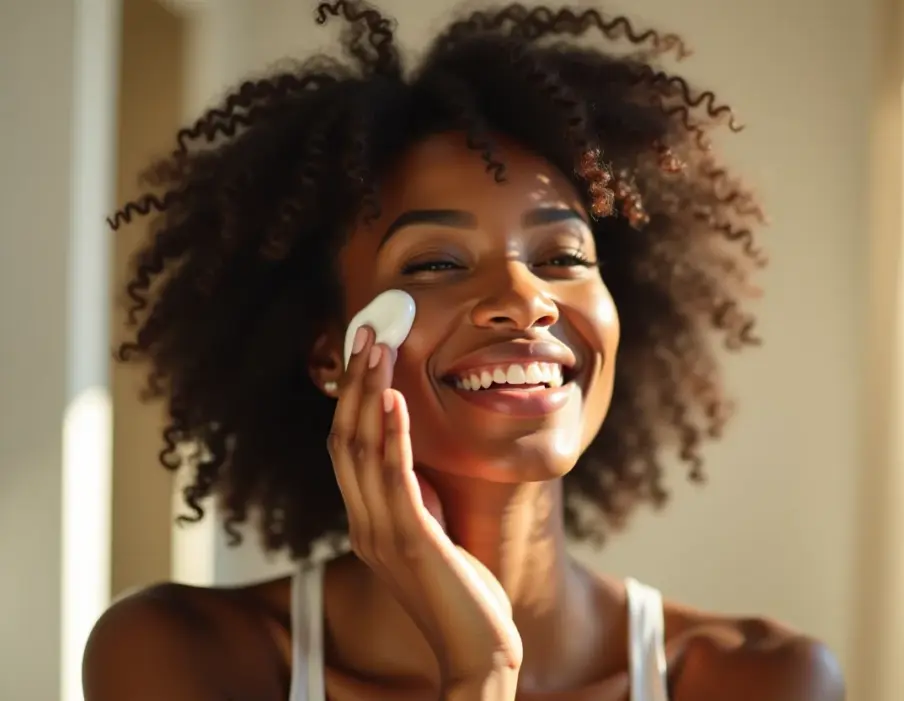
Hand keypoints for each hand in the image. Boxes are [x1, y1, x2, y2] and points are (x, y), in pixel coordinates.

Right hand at [327, 326, 522, 689]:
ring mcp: (383, 535)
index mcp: (367, 524)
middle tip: (366, 333)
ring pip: (361, 451)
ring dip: (369, 395)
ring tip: (377, 349)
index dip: (352, 401)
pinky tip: (396, 400)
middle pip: (345, 440)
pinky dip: (393, 436)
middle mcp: (365, 526)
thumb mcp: (433, 540)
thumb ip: (416, 506)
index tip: (365, 356)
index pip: (346, 451)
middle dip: (355, 384)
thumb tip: (415, 469)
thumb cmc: (463, 595)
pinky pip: (395, 479)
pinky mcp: (412, 541)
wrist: (476, 651)